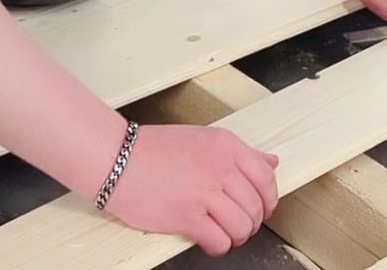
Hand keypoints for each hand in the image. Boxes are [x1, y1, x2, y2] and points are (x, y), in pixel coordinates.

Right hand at [104, 122, 280, 254]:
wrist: (115, 159)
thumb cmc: (151, 149)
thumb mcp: (202, 139)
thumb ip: (238, 154)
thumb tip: (270, 162)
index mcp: (226, 145)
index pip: (266, 177)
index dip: (268, 199)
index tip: (262, 207)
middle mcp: (220, 167)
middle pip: (257, 206)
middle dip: (252, 221)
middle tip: (239, 224)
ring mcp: (205, 192)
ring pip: (243, 226)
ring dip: (237, 236)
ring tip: (224, 234)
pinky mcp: (188, 216)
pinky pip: (220, 240)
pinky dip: (219, 246)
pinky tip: (208, 241)